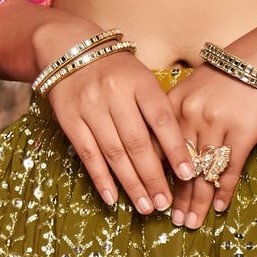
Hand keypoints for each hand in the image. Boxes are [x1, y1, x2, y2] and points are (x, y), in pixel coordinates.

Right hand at [41, 43, 196, 212]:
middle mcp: (114, 93)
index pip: (162, 120)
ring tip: (146, 206)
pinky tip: (113, 198)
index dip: (176, 149)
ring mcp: (90, 107)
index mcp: (139, 82)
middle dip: (153, 177)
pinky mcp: (69, 119)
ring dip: (131, 184)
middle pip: (137, 142)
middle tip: (166, 203)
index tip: (188, 175)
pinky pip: (88, 154)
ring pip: (113, 152)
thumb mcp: (142, 78)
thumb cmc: (117, 71)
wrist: (69, 49)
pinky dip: (100, 178)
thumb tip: (178, 154)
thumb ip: (158, 109)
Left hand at [164, 62, 256, 229]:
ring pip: (203, 173)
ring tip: (191, 223)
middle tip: (171, 221)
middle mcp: (192, 115)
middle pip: (180, 166)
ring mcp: (218, 125)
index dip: (153, 177)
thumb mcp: (194, 86)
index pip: (157, 148)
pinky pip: (230, 168)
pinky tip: (218, 207)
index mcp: (173, 104)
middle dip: (175, 198)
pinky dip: (224, 190)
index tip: (151, 197)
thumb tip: (165, 149)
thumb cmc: (229, 72)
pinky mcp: (243, 132)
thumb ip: (177, 113)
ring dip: (197, 202)